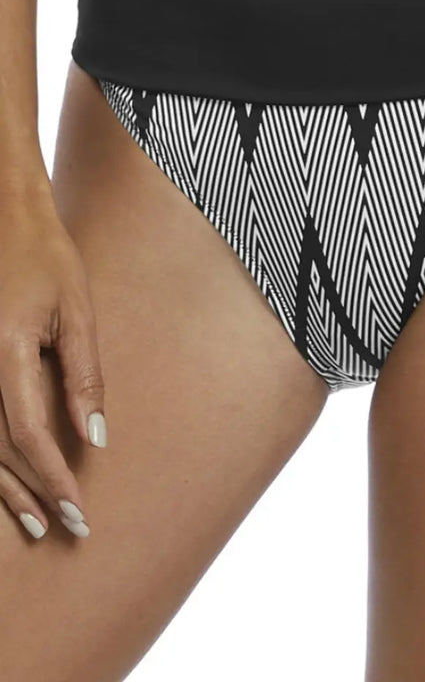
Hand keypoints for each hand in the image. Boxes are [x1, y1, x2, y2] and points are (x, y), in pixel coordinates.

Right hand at [0, 187, 106, 540]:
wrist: (2, 215)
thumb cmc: (44, 256)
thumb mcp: (76, 310)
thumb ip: (84, 375)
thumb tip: (96, 436)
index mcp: (3, 352)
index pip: (27, 435)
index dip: (52, 477)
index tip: (78, 511)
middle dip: (29, 494)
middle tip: (64, 528)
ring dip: (2, 485)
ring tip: (34, 520)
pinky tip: (4, 477)